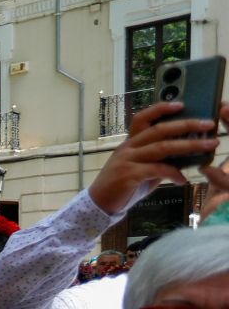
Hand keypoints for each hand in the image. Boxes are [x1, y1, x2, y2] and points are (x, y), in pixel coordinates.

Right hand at [88, 99, 225, 215]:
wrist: (99, 204)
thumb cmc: (122, 185)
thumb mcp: (140, 168)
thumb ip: (158, 160)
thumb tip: (184, 155)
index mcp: (130, 143)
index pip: (143, 118)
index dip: (161, 109)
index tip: (182, 104)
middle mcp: (128, 148)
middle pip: (159, 130)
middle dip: (187, 125)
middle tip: (208, 124)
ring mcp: (128, 160)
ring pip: (162, 147)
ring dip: (189, 145)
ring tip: (209, 145)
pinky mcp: (129, 175)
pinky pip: (157, 169)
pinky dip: (173, 173)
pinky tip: (183, 180)